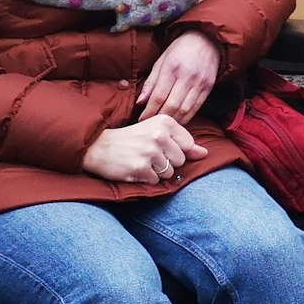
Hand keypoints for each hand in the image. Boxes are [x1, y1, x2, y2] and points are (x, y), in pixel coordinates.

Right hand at [82, 116, 208, 183]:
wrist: (98, 147)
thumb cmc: (131, 139)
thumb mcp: (156, 133)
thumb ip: (183, 143)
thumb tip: (205, 153)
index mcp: (166, 122)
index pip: (188, 145)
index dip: (175, 150)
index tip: (159, 146)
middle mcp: (159, 135)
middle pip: (180, 160)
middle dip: (167, 162)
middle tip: (147, 154)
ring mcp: (150, 152)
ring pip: (169, 172)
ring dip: (156, 171)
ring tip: (141, 161)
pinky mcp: (141, 168)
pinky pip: (156, 181)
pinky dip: (146, 178)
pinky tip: (135, 168)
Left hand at [138, 32, 220, 124]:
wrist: (207, 40)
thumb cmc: (180, 50)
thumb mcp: (161, 61)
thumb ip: (151, 82)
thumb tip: (141, 102)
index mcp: (172, 67)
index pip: (159, 96)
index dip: (149, 111)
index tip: (141, 119)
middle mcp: (187, 76)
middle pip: (172, 105)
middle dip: (159, 117)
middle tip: (151, 124)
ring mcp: (200, 82)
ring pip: (185, 109)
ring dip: (173, 120)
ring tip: (163, 124)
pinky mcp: (208, 88)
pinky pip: (196, 108)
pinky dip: (186, 117)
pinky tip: (178, 120)